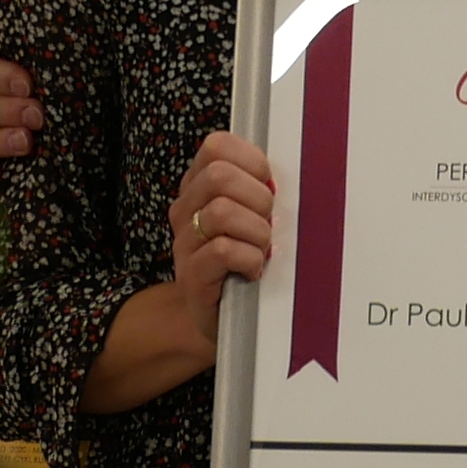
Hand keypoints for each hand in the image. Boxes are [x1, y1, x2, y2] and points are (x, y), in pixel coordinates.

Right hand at [167, 131, 275, 293]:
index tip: (268, 187)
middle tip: (267, 225)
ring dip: (256, 232)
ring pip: (221, 211)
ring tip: (261, 250)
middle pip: (219, 176)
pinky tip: (254, 269)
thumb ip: (259, 188)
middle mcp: (185, 210)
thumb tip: (282, 174)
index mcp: (199, 187)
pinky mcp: (191, 277)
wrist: (226, 321)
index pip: (217, 146)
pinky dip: (249, 258)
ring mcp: (184, 244)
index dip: (252, 162)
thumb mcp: (253, 217)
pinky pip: (222, 250)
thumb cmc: (247, 262)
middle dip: (258, 199)